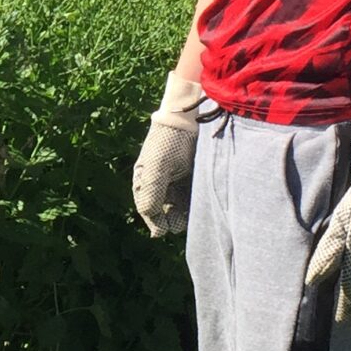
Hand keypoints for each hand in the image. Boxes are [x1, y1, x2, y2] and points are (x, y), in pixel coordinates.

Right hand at [131, 73, 204, 236]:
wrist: (192, 115)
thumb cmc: (169, 140)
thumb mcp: (157, 168)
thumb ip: (152, 197)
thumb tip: (157, 234)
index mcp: (144, 185)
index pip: (152, 216)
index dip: (163, 222)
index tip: (176, 222)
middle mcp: (160, 187)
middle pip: (169, 216)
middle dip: (178, 218)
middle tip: (189, 212)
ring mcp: (178, 184)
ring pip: (183, 210)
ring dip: (191, 212)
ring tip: (198, 203)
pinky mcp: (194, 180)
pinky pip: (195, 200)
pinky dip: (200, 203)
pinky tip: (206, 199)